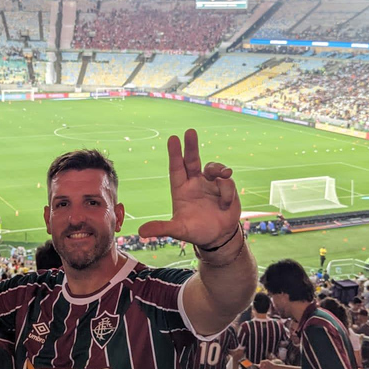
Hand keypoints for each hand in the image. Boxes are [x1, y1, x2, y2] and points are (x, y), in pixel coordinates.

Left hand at [138, 129, 239, 247]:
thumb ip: (162, 228)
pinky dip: (227, 192)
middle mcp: (195, 182)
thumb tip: (141, 232)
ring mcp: (211, 183)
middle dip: (191, 145)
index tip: (173, 138)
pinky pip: (227, 182)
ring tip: (224, 174)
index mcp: (181, 188)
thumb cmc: (195, 231)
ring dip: (218, 168)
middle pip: (192, 159)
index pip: (176, 167)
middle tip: (190, 131)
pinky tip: (225, 205)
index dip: (174, 153)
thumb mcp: (178, 230)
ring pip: (213, 167)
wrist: (218, 237)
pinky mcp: (226, 188)